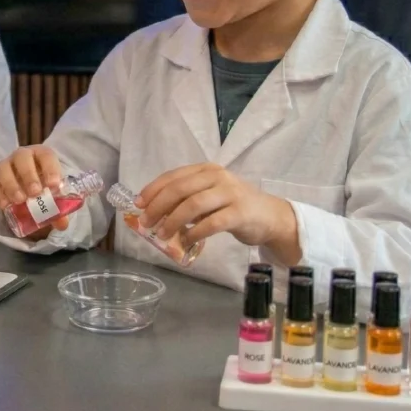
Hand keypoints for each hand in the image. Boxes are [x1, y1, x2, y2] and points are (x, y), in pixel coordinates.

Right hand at [0, 146, 69, 233]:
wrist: (27, 192)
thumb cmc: (44, 189)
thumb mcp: (53, 197)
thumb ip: (58, 209)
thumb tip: (62, 222)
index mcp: (41, 155)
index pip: (46, 155)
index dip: (50, 168)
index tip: (54, 185)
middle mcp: (22, 156)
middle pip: (22, 157)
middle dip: (28, 175)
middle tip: (35, 193)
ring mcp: (6, 166)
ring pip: (3, 168)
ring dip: (11, 184)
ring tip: (19, 200)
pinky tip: (5, 205)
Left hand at [137, 163, 300, 262]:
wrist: (271, 216)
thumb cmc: (234, 206)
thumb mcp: (210, 195)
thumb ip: (187, 198)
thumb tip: (155, 212)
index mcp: (206, 169)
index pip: (173, 176)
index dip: (153, 189)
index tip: (138, 204)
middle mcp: (217, 177)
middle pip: (179, 189)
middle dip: (158, 206)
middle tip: (146, 222)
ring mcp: (230, 194)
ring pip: (193, 205)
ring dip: (173, 221)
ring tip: (162, 234)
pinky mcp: (240, 213)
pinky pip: (211, 223)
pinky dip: (194, 233)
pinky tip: (186, 241)